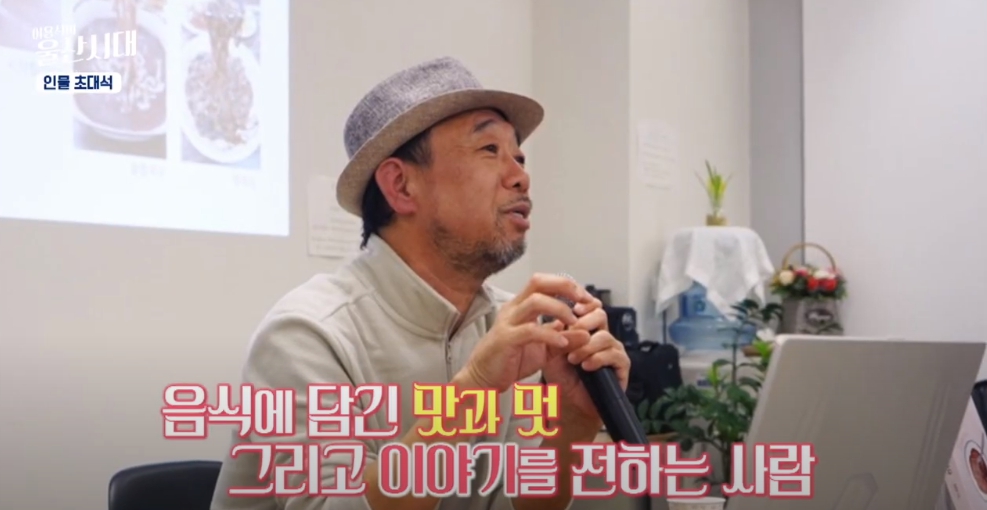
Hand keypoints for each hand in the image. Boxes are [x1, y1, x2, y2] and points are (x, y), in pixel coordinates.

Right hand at [458, 274, 595, 392]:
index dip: (568, 286)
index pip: (545, 282)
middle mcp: (513, 309)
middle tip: (584, 301)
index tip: (587, 299)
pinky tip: (562, 343)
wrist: (484, 378)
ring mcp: (508, 322)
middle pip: (539, 282)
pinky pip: (530, 330)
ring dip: (560, 309)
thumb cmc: (510, 360)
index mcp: (521, 306)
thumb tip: (586, 332)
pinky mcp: (506, 339)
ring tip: (574, 322)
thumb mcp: (543, 349)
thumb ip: (563, 338)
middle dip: (565, 287)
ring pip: (535, 301)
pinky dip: (550, 335)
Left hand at [542, 302, 630, 436]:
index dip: (584, 305)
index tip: (572, 309)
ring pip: (605, 337)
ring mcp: (613, 349)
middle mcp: (602, 336)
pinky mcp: (622, 365)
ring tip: (573, 359)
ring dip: (586, 347)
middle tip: (570, 333)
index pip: (590, 307)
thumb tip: (561, 318)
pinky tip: (586, 366)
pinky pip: (614, 355)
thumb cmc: (562, 376)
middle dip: (584, 323)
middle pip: (600, 315)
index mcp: (586, 328)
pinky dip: (598, 359)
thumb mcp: (551, 353)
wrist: (570, 402)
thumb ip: (554, 334)